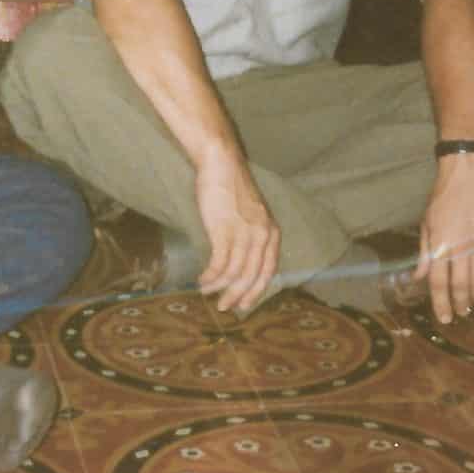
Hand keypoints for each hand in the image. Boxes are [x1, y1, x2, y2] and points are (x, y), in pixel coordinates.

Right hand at [192, 156, 279, 314]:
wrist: (221, 164)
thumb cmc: (231, 187)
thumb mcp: (251, 214)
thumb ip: (251, 236)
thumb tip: (239, 262)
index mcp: (271, 232)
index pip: (268, 271)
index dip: (256, 291)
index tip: (244, 304)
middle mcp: (262, 236)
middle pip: (251, 277)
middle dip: (237, 296)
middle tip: (224, 308)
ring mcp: (244, 234)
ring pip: (234, 273)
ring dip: (219, 287)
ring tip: (207, 293)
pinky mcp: (224, 231)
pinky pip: (219, 264)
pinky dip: (210, 276)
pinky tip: (202, 280)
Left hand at [415, 153, 473, 323]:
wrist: (469, 174)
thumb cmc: (443, 197)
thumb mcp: (426, 223)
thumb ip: (424, 252)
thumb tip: (418, 277)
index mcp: (439, 243)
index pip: (438, 281)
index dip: (440, 302)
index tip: (443, 317)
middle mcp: (460, 246)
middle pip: (460, 285)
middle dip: (458, 304)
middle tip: (458, 315)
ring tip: (470, 307)